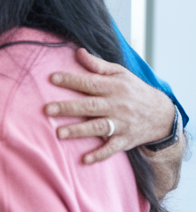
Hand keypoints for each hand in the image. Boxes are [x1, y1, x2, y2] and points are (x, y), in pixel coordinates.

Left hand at [45, 48, 177, 163]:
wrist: (163, 115)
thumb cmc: (135, 91)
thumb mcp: (121, 74)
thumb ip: (98, 65)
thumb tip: (77, 52)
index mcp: (114, 87)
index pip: (90, 83)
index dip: (71, 80)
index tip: (52, 78)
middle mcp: (117, 105)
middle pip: (90, 106)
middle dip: (68, 108)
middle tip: (47, 109)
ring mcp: (121, 124)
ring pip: (98, 127)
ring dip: (79, 131)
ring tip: (59, 133)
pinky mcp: (126, 140)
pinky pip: (112, 148)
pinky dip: (100, 155)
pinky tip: (84, 160)